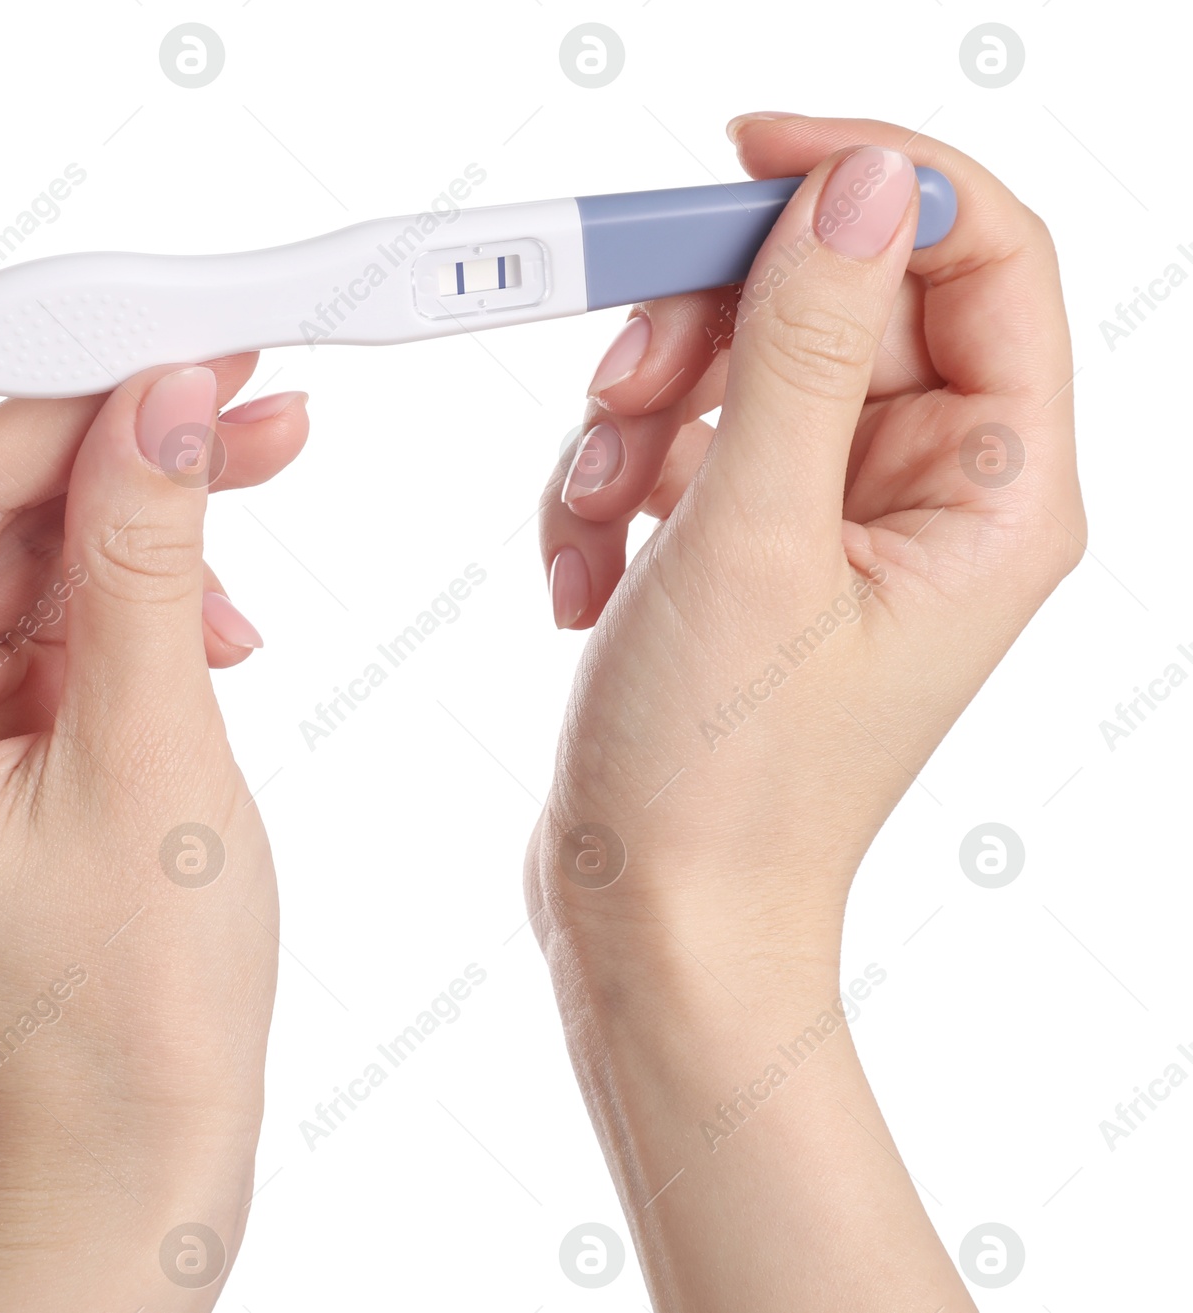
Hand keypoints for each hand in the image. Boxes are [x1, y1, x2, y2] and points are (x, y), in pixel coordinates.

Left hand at [0, 217, 308, 1310]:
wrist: (150, 1132)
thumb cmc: (123, 1005)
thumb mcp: (148, 753)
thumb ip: (150, 560)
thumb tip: (169, 402)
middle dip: (92, 431)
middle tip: (218, 370)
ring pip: (20, 543)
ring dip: (146, 502)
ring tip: (268, 456)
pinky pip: (62, 604)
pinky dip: (151, 583)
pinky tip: (232, 609)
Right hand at [529, 118, 1079, 1307]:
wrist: (653, 922)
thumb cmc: (722, 783)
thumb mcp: (756, 538)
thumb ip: (808, 344)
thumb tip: (856, 186)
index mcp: (992, 487)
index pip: (978, 253)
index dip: (869, 178)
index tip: (742, 157)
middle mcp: (930, 496)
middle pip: (833, 303)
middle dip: (706, 331)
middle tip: (625, 390)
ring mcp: (838, 526)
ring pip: (740, 371)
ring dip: (639, 423)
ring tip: (597, 524)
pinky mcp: (756, 554)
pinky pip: (687, 449)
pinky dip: (616, 490)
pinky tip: (586, 575)